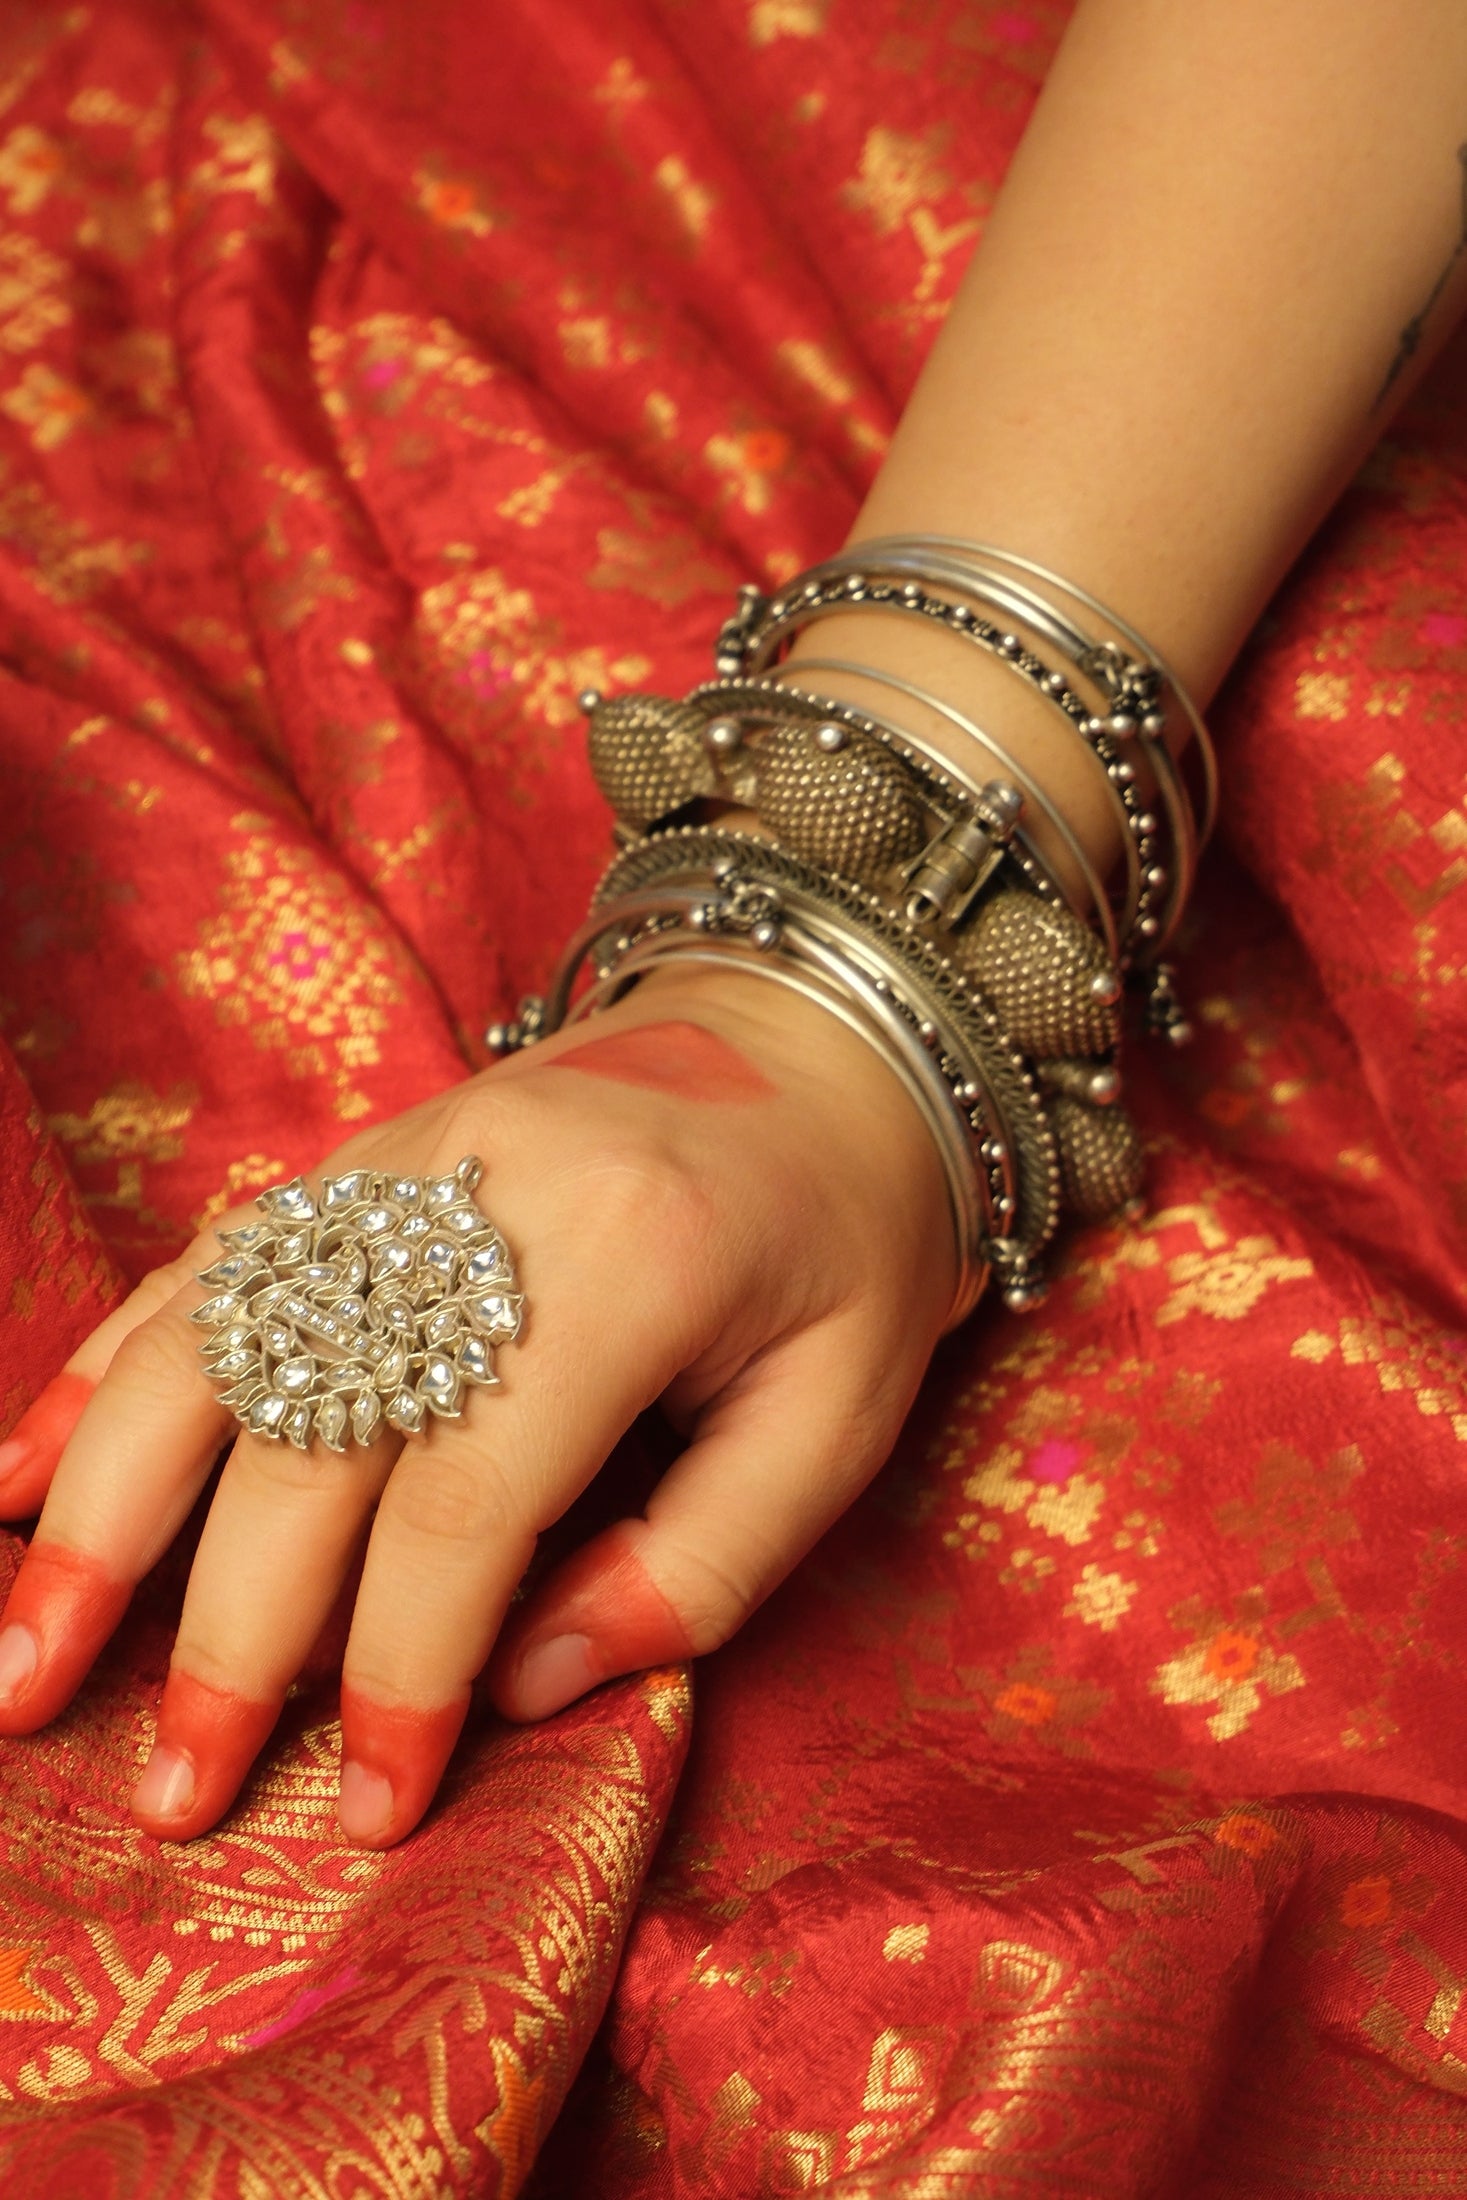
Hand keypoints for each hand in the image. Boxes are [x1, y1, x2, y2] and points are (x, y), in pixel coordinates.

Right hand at [0, 967, 953, 1846]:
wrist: (822, 1038)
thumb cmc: (848, 1246)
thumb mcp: (842, 1416)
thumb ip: (699, 1563)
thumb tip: (518, 1685)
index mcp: (629, 1259)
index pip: (468, 1497)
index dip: (400, 1667)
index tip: (374, 1805)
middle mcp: (483, 1193)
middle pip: (309, 1433)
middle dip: (228, 1634)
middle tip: (174, 1794)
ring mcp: (399, 1159)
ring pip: (209, 1343)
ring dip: (101, 1514)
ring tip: (19, 1667)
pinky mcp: (356, 1157)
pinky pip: (204, 1266)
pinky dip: (98, 1374)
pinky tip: (16, 1478)